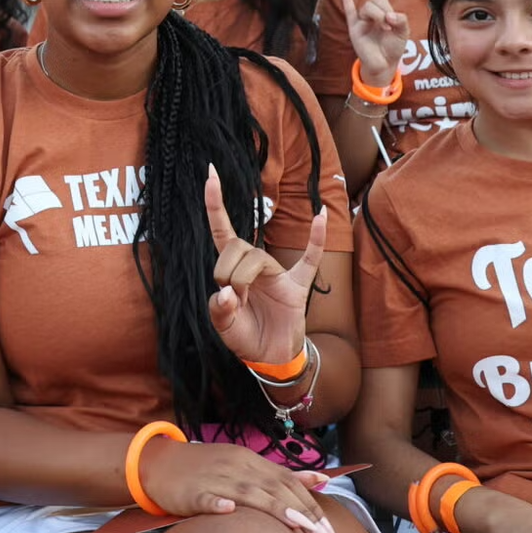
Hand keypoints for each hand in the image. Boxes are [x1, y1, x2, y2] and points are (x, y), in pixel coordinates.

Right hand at [134, 439, 341, 532]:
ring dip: (274, 507)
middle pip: (276, 489)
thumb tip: (320, 481)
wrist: (159, 462)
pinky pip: (205, 496)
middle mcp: (238, 467)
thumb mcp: (246, 466)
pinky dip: (217, 503)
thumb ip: (281, 476)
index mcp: (252, 462)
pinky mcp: (191, 490)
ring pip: (247, 491)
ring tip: (298, 524)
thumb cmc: (207, 469)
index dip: (313, 507)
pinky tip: (228, 511)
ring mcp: (214, 477)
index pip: (290, 483)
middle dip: (305, 514)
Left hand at [204, 166, 325, 365]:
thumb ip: (220, 311)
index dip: (215, 204)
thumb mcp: (224, 328)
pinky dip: (316, 238)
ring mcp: (278, 274)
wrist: (272, 358)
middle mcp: (254, 266)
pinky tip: (321, 216)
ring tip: (244, 300)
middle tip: (230, 297)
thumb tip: (227, 292)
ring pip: (257, 258)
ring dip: (244, 277)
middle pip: (237, 247)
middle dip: (226, 270)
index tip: (210, 174)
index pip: (223, 231)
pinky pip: (309, 258)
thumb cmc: (246, 337)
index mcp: (233, 270)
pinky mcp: (297, 286)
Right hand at [335, 0, 410, 87]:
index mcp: (384, 9)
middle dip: (384, 8)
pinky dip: (347, 1)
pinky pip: (349, 12)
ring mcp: (362, 19)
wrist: (384, 64)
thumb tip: (388, 15)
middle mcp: (372, 11)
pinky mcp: (354, 28)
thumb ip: (400, 20)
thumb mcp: (404, 32)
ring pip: (368, 6)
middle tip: (389, 24)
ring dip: (377, 15)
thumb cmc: (394, 47)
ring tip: (383, 27)